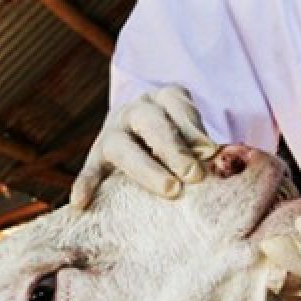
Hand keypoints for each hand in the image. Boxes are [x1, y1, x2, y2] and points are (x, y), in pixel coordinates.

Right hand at [70, 84, 219, 208]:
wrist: (142, 140)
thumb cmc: (180, 143)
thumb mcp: (193, 133)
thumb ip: (203, 145)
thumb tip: (219, 159)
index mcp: (163, 98)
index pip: (177, 106)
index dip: (194, 128)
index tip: (210, 152)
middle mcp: (135, 110)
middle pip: (151, 123)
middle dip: (173, 148)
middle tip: (193, 175)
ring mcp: (112, 132)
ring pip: (122, 146)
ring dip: (146, 169)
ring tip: (170, 190)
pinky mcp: (96, 156)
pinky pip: (90, 169)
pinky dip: (86, 183)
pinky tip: (80, 202)